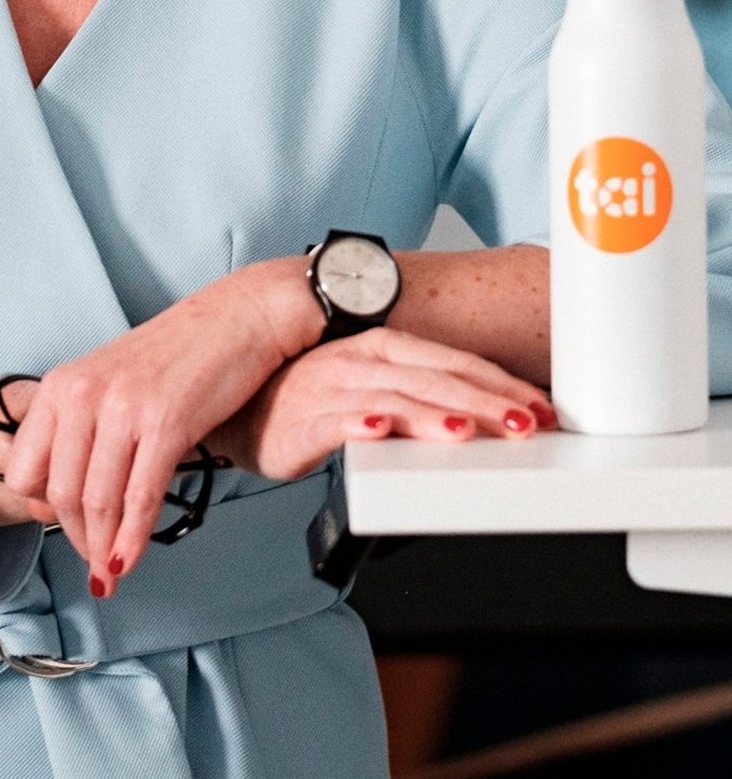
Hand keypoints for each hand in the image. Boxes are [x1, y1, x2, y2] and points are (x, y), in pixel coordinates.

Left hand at [0, 257, 323, 595]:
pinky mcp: (166, 424)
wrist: (237, 318)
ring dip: (103, 550)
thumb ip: (82, 429)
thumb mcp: (110, 382)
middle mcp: (84, 393)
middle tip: (95, 563)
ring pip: (97, 502)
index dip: (41, 508)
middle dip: (76, 539)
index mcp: (62, 384)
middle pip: (60, 494)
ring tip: (112, 572)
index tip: (64, 525)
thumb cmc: (178, 355)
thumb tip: (62, 500)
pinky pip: (140, 498)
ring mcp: (124, 408)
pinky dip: (133, 539)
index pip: (23, 470)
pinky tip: (132, 560)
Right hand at [211, 326, 556, 480]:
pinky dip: (357, 424)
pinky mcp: (300, 420)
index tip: (541, 408)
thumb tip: (486, 418)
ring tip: (467, 433)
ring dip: (432, 416)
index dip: (501, 384)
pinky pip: (333, 420)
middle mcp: (359, 360)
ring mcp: (329, 388)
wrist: (240, 409)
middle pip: (433, 380)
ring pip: (392, 399)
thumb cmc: (312, 400)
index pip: (453, 362)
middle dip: (485, 402)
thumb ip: (423, 399)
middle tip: (528, 424)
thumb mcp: (375, 389)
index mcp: (384, 348)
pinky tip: (379, 432)